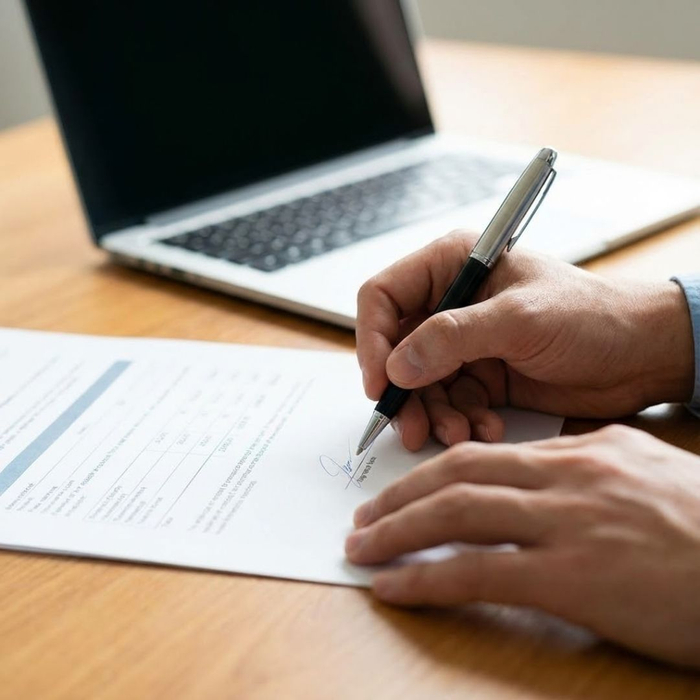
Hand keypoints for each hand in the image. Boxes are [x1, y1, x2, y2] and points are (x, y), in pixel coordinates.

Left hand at [345, 425, 699, 667]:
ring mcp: (569, 523)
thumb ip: (587, 472)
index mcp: (584, 452)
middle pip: (459, 474)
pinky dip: (425, 578)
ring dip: (397, 530)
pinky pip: (477, 571)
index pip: (486, 455)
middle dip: (399, 495)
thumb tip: (539, 479)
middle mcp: (568, 477)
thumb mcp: (646, 476)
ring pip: (457, 513)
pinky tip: (392, 587)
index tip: (401, 490)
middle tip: (363, 515)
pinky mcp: (574, 577)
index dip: (431, 472)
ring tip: (360, 547)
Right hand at [356, 231, 693, 450]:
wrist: (642, 357)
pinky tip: (485, 428)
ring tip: (458, 433)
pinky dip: (460, 421)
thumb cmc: (592, 317)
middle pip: (395, 348)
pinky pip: (448, 403)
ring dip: (433, 413)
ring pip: (419, 384)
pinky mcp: (479, 376)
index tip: (381, 383)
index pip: (384, 297)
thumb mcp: (520, 319)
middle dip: (404, 391)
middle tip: (412, 427)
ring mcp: (464, 343)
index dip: (373, 340)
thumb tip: (396, 365)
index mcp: (453, 265)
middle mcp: (451, 303)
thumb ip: (453, 338)